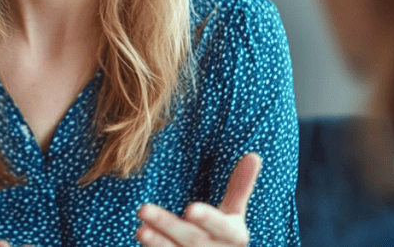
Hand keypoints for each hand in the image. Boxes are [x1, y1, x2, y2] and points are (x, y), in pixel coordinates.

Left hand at [136, 153, 261, 246]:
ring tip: (139, 229)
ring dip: (157, 242)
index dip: (207, 218)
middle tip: (143, 209)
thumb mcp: (234, 215)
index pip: (221, 227)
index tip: (190, 208)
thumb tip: (254, 155)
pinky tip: (141, 236)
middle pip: (191, 239)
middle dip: (167, 225)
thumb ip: (240, 187)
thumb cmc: (224, 237)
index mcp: (234, 236)